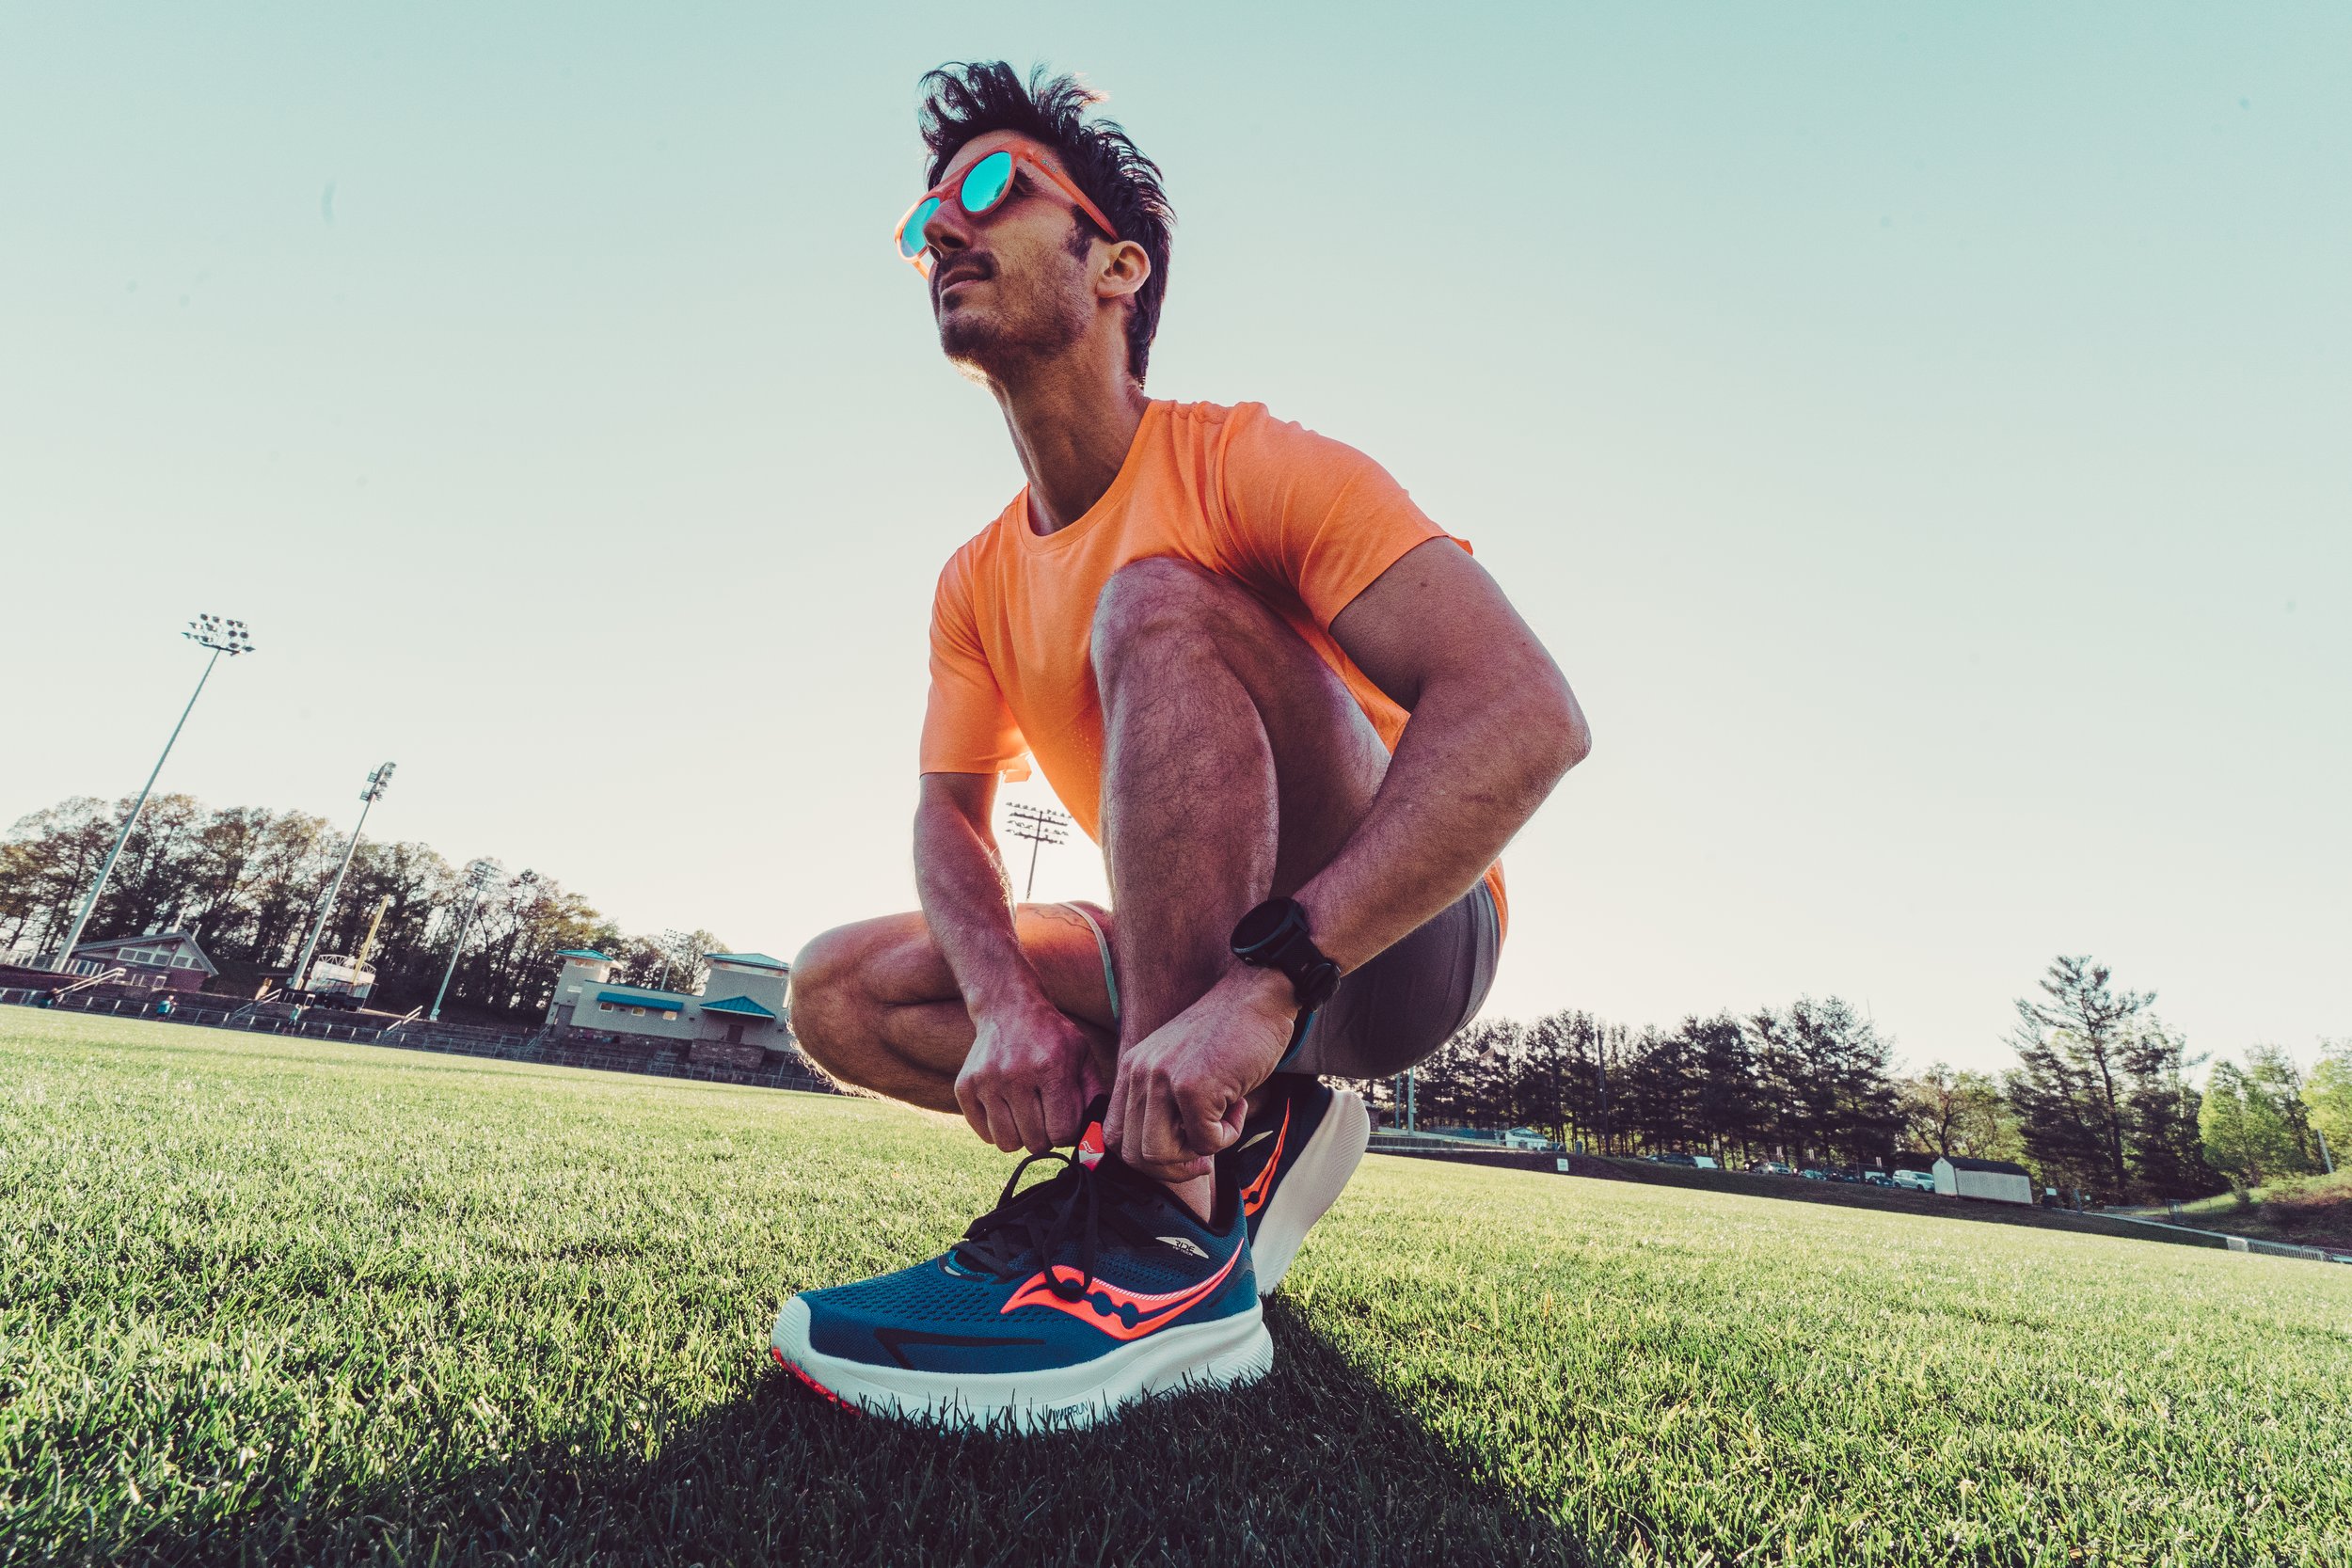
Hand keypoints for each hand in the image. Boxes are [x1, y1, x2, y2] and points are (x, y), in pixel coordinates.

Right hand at [955, 997, 1108, 1154]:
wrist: (1008, 1007)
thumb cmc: (1051, 1037)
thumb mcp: (1082, 1056)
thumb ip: (1094, 1097)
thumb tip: (1096, 1140)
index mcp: (1049, 1067)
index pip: (1062, 1132)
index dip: (1067, 1133)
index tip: (1064, 1119)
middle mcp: (1014, 1075)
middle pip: (1035, 1142)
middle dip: (1045, 1135)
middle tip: (1045, 1113)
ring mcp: (985, 1082)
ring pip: (1007, 1144)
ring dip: (1021, 1135)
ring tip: (1026, 1112)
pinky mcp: (965, 1088)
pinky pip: (985, 1135)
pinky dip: (998, 1129)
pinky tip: (1006, 1107)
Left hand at [1106, 966, 1297, 1182]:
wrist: (1260, 994)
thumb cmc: (1229, 1034)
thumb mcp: (1181, 1064)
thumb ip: (1163, 1101)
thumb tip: (1163, 1159)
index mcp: (1131, 1068)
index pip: (1114, 1137)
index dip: (1145, 1160)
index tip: (1181, 1155)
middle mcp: (1139, 1073)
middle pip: (1132, 1155)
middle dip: (1172, 1167)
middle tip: (1205, 1153)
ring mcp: (1164, 1080)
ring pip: (1159, 1156)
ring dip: (1197, 1153)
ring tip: (1222, 1122)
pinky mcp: (1194, 1088)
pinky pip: (1205, 1143)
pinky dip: (1228, 1136)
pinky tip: (1240, 1104)